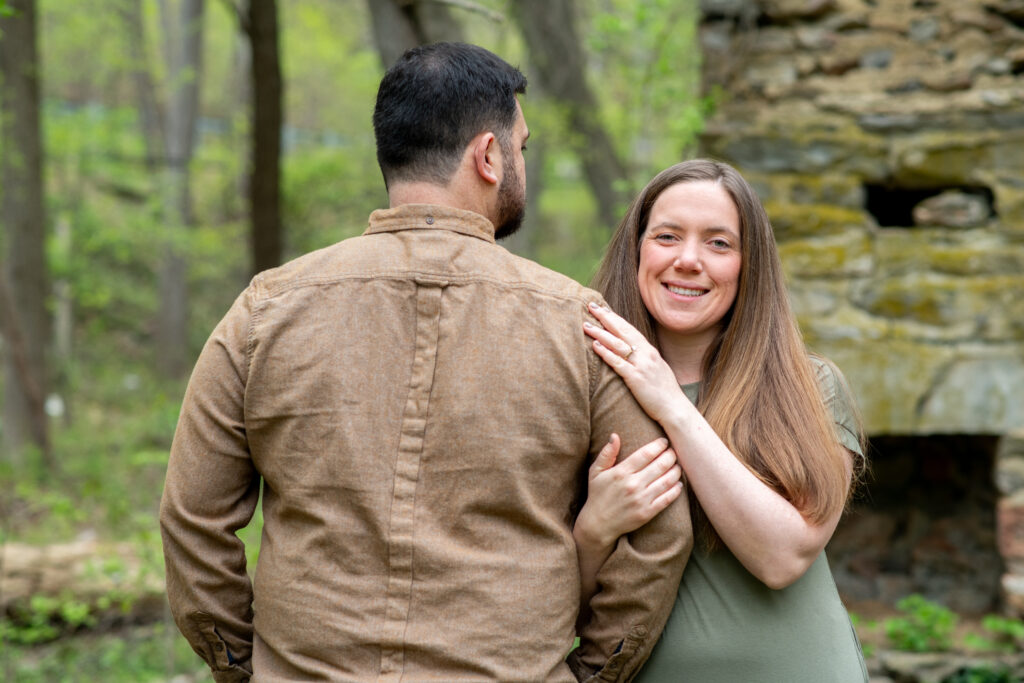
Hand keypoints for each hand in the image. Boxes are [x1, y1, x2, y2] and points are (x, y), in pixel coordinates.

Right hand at [574, 434, 683, 551]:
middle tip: (674, 452)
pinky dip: (676, 490)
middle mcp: (633, 485)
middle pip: (660, 465)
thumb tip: (615, 435)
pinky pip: (667, 499)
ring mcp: (641, 499)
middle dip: (670, 456)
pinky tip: (678, 484)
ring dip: (676, 471)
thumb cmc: (598, 495)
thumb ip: (607, 453)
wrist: (598, 524)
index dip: (658, 445)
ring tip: (678, 465)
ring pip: (667, 481)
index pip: (645, 454)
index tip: (664, 442)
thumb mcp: (595, 472)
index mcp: (621, 472)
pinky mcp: (647, 513)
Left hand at [584, 302, 687, 424]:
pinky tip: (595, 346)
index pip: (630, 329)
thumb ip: (644, 360)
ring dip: (600, 333)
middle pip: (623, 331)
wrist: (675, 409)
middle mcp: (646, 355)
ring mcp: (641, 366)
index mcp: (650, 351)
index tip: (602, 308)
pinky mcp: (636, 379)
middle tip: (591, 306)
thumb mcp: (656, 370)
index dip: (615, 318)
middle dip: (606, 317)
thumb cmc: (664, 393)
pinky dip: (606, 353)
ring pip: (618, 344)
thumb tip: (631, 354)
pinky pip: (618, 363)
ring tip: (586, 325)